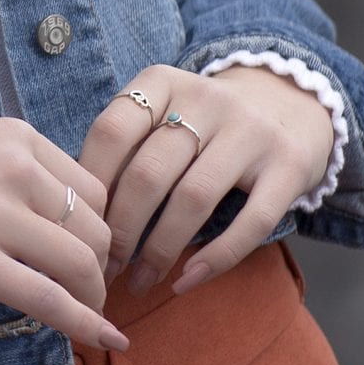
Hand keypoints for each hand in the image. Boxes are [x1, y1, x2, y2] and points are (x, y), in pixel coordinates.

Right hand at [0, 118, 128, 351]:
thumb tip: (66, 232)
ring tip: (84, 314)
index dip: (97, 231)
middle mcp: (10, 166)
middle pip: (94, 227)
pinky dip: (84, 324)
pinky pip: (49, 299)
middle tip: (84, 292)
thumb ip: (15, 181)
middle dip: (98, 267)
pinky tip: (105, 343)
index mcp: (12, 137)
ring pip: (80, 263)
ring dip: (92, 297)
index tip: (86, 258)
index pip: (92, 189)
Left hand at [77, 65, 333, 296]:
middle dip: (120, 229)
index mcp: (161, 83)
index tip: (77, 227)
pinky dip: (216, 258)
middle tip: (105, 266)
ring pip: (193, 198)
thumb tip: (74, 208)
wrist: (289, 102)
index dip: (89, 185)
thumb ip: (125, 146)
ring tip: (140, 280)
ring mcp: (251, 131)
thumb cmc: (202, 122)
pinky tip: (187, 281)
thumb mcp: (162, 112)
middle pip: (148, 172)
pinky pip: (251, 221)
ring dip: (160, 249)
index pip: (110, 132)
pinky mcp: (289, 166)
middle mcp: (206, 99)